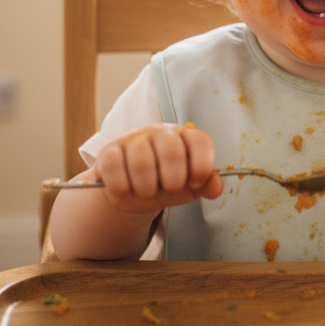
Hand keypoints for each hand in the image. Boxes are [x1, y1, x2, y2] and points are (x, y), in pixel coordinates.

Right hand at [91, 124, 223, 214]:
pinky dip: (122, 187)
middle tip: (168, 188)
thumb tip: (216, 187)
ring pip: (142, 164)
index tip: (194, 183)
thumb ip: (206, 185)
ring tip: (147, 191)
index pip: (201, 142)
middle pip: (172, 152)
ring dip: (146, 189)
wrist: (132, 193)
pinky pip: (114, 169)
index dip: (201, 167)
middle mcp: (160, 132)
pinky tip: (126, 188)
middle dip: (173, 181)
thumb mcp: (189, 186)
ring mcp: (133, 138)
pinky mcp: (108, 151)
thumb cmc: (165, 184)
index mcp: (185, 136)